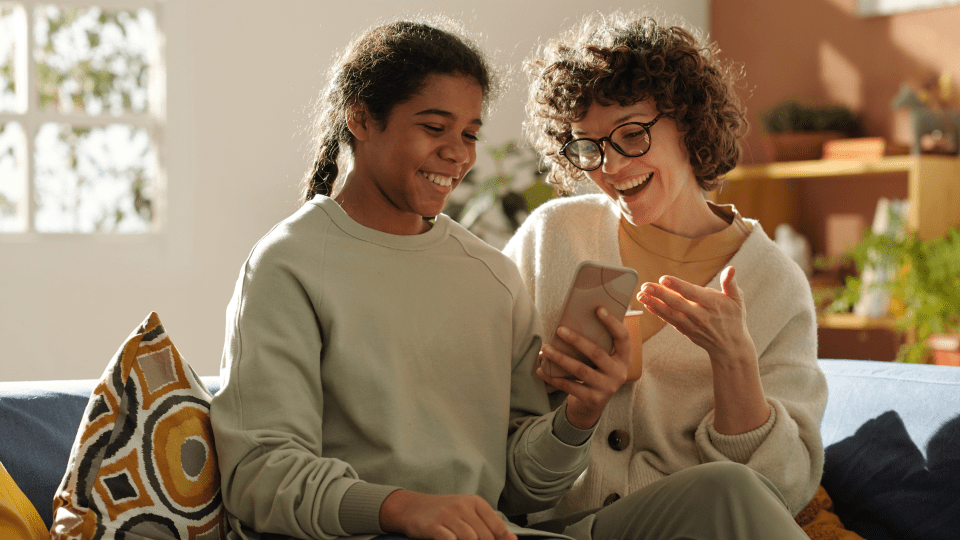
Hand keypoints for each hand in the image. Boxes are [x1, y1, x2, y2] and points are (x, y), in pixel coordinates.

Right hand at [380, 490, 516, 539]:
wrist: (412, 508)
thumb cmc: (444, 512)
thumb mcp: (467, 512)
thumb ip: (488, 524)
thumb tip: (512, 539)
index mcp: (475, 502)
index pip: (497, 527)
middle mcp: (463, 506)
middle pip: (485, 536)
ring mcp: (448, 516)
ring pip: (470, 539)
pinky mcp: (434, 526)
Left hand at [537, 307, 629, 429]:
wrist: (592, 407)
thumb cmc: (594, 373)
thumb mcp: (602, 361)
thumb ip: (598, 344)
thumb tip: (578, 318)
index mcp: (623, 359)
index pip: (623, 337)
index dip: (612, 323)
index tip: (598, 308)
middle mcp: (619, 374)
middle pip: (597, 353)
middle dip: (577, 340)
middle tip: (560, 329)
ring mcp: (607, 388)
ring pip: (581, 370)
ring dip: (561, 358)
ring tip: (546, 348)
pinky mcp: (592, 399)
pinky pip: (570, 386)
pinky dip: (554, 378)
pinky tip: (541, 370)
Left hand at [637, 266, 768, 433]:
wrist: (731, 347)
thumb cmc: (734, 319)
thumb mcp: (738, 300)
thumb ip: (731, 284)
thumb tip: (731, 269)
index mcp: (714, 305)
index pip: (693, 293)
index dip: (677, 286)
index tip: (664, 279)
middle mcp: (701, 316)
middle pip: (677, 304)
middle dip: (660, 294)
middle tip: (645, 286)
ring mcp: (692, 326)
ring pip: (670, 314)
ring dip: (654, 304)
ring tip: (640, 295)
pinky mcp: (686, 331)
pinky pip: (669, 321)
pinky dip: (658, 313)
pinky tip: (647, 304)